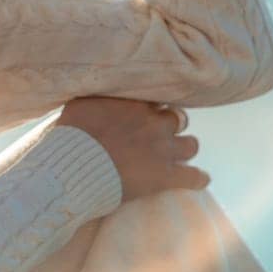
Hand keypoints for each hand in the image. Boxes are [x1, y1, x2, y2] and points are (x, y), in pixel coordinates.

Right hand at [52, 96, 207, 202]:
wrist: (74, 166)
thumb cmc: (71, 136)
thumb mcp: (80, 103)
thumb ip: (97, 97)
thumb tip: (98, 91)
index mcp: (136, 103)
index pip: (158, 98)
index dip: (154, 107)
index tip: (147, 113)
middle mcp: (154, 122)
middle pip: (178, 118)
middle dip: (171, 125)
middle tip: (160, 134)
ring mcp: (163, 149)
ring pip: (191, 145)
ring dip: (185, 148)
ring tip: (179, 155)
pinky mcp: (165, 176)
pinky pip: (194, 177)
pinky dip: (198, 178)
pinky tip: (201, 180)